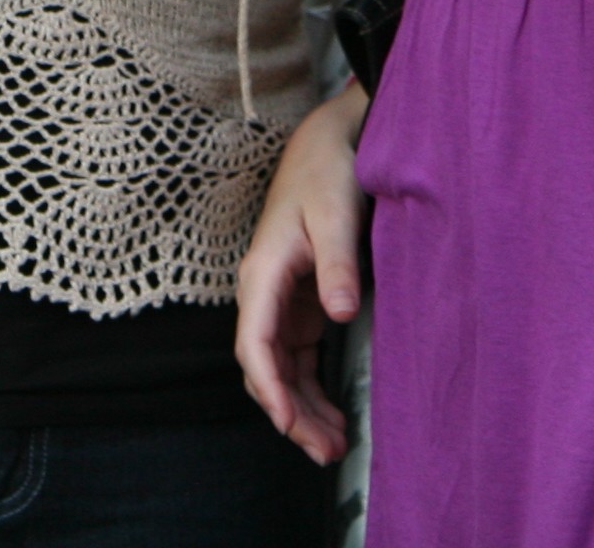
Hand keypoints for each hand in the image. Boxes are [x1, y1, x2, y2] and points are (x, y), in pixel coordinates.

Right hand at [235, 87, 368, 462]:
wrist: (328, 143)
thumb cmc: (328, 173)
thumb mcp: (336, 214)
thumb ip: (338, 265)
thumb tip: (340, 314)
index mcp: (263, 272)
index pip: (254, 342)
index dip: (269, 387)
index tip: (287, 422)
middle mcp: (263, 292)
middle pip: (265, 368)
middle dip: (291, 414)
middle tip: (325, 451)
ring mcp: (279, 301)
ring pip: (280, 370)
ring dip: (302, 410)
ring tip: (332, 446)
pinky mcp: (298, 304)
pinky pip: (298, 359)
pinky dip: (311, 389)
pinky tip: (331, 416)